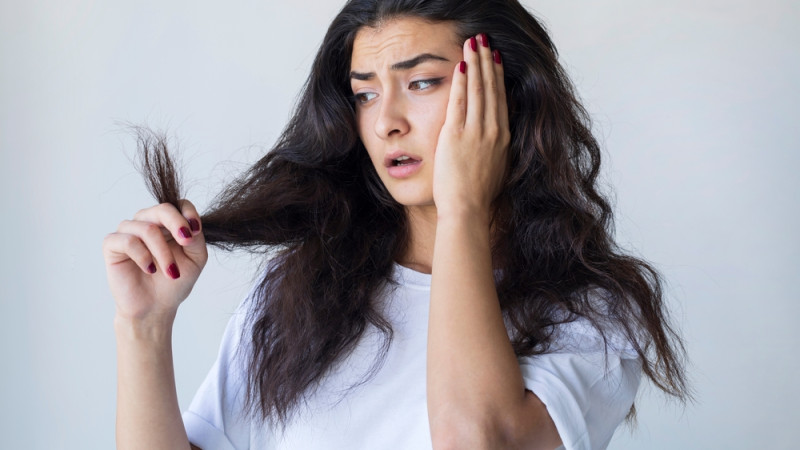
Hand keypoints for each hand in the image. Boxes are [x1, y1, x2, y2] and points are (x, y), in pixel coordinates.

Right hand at [103, 200, 207, 323]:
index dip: (188, 213)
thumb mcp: (196, 258)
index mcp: (168, 223)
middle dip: (177, 225)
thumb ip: (196, 237)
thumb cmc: (174, 281)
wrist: (155, 306)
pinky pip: (127, 241)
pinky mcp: (112, 245)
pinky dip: (142, 255)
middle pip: (162, 209)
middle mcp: (147, 222)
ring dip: (162, 251)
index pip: (178, 204)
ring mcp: (129, 232)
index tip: (195, 230)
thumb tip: (190, 223)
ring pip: (147, 228)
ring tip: (171, 272)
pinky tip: (149, 269)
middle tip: (186, 242)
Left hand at [433, 33, 509, 220]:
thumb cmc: (479, 196)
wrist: (468, 209)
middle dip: (487, 61)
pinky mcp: (456, 135)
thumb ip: (497, 151)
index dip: (498, 76)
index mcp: (503, 138)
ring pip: (477, 89)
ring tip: (472, 43)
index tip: (495, 59)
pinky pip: (459, 102)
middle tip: (484, 41)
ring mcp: (475, 131)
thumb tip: (498, 142)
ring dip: (475, 63)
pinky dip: (461, 82)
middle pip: (491, 88)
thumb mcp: (498, 169)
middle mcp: (493, 130)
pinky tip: (460, 65)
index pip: (501, 99)